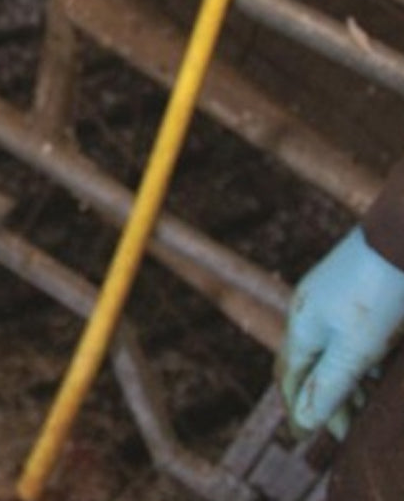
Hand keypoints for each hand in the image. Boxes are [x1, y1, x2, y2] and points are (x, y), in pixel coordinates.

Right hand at [278, 226, 403, 437]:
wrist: (400, 240)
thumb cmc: (376, 296)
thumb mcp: (355, 350)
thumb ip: (328, 386)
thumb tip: (302, 421)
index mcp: (301, 327)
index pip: (290, 378)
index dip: (297, 410)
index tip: (303, 440)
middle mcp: (308, 312)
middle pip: (307, 365)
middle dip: (321, 399)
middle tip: (343, 431)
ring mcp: (329, 299)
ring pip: (329, 350)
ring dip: (343, 383)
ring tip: (365, 410)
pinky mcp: (352, 292)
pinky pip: (346, 335)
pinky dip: (357, 361)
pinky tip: (378, 371)